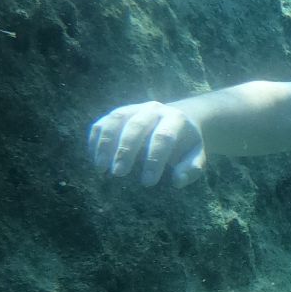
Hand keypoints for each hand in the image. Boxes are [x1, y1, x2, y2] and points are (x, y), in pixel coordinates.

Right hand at [86, 101, 206, 186]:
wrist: (175, 121)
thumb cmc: (184, 145)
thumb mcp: (195, 156)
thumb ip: (191, 168)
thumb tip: (177, 181)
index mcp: (176, 119)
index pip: (164, 137)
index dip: (155, 160)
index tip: (148, 182)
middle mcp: (153, 109)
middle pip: (137, 126)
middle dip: (126, 150)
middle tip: (119, 174)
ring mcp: (133, 109)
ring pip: (116, 120)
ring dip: (105, 144)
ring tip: (101, 169)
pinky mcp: (117, 114)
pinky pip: (103, 123)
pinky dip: (95, 140)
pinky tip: (94, 160)